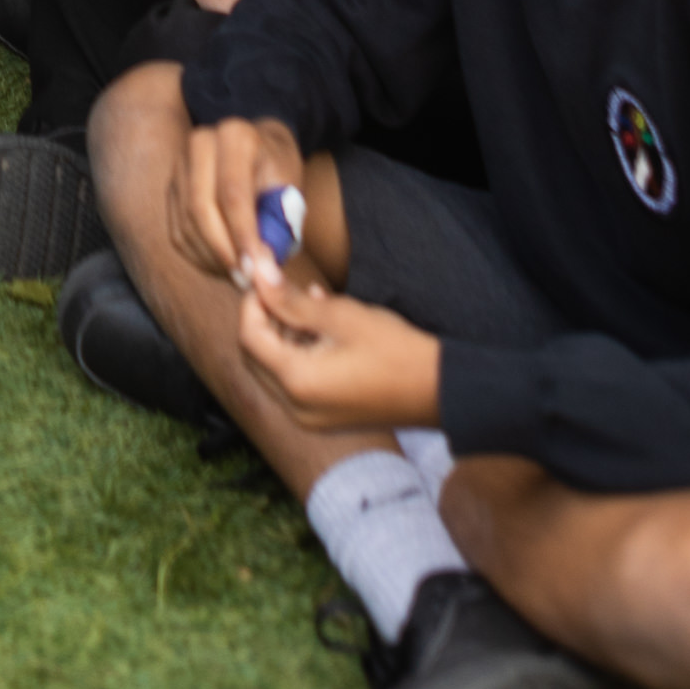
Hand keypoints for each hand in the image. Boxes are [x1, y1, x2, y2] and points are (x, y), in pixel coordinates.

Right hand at [172, 115, 308, 285]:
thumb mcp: (290, 188)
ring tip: (240, 275)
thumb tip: (264, 268)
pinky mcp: (170, 186)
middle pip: (201, 208)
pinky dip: (199, 255)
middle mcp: (200, 143)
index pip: (233, 194)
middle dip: (224, 252)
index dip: (243, 236)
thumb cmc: (278, 170)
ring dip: (212, 258)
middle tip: (247, 280)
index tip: (258, 271)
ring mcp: (180, 164)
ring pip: (186, 223)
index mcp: (236, 136)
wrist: (258, 148)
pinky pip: (177, 231)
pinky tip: (223, 265)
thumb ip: (279, 222)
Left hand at [236, 281, 442, 433]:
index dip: (252, 303)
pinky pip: (296, 382)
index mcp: (297, 383)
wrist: (440, 391)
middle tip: (279, 288)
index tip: (265, 278)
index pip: (249, 338)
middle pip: (256, 356)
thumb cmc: (394, 350)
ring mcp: (310, 418)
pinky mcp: (325, 418)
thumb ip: (292, 298)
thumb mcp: (340, 316)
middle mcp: (296, 408)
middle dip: (264, 319)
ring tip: (308, 303)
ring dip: (282, 335)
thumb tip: (258, 270)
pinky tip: (322, 326)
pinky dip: (299, 353)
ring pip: (275, 369)